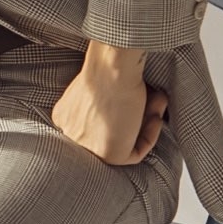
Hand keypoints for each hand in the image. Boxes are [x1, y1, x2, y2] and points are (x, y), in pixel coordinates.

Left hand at [50, 41, 167, 164]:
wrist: (111, 69)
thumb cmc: (107, 69)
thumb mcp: (98, 88)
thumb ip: (103, 104)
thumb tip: (126, 112)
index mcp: (65, 116)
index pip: (93, 126)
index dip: (120, 114)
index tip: (136, 101)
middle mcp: (72, 134)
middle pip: (108, 134)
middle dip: (135, 118)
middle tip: (153, 100)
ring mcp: (88, 147)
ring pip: (122, 142)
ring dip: (146, 123)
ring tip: (157, 101)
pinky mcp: (108, 155)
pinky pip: (134, 153)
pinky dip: (149, 136)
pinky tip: (155, 117)